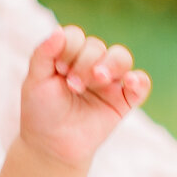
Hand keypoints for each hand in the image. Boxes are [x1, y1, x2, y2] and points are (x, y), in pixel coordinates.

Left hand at [20, 26, 149, 169]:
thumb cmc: (41, 112)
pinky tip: (130, 82)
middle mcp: (91, 65)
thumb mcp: (35, 81)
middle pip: (97, 46)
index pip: (76, 37)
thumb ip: (43, 54)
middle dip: (85, 62)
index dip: (69, 48)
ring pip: (121, 57)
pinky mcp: (123, 101)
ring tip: (98, 79)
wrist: (51, 145)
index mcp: (69, 57)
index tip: (59, 69)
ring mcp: (109, 82)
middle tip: (73, 85)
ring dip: (110, 64)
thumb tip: (58, 31)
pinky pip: (141, 84)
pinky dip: (139, 80)